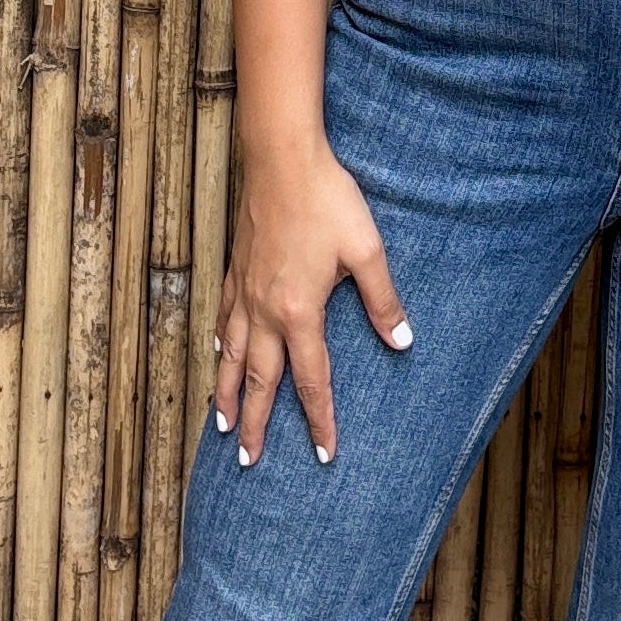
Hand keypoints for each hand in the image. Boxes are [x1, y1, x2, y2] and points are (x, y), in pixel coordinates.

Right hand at [214, 136, 413, 462]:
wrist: (281, 159)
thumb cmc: (326, 200)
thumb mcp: (366, 250)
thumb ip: (383, 301)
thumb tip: (402, 342)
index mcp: (299, 312)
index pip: (310, 380)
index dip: (318, 419)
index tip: (323, 453)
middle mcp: (264, 311)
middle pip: (259, 381)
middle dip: (256, 424)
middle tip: (248, 461)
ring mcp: (244, 292)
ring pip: (231, 357)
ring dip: (228, 394)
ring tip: (223, 426)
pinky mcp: (235, 270)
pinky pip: (223, 321)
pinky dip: (220, 346)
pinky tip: (219, 355)